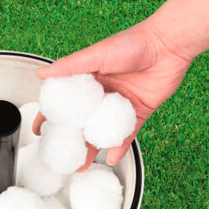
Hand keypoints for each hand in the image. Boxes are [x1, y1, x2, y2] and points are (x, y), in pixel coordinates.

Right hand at [33, 21, 191, 168]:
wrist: (168, 45)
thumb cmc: (132, 43)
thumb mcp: (96, 55)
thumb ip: (69, 66)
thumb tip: (41, 75)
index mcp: (90, 78)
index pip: (66, 101)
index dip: (52, 116)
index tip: (40, 130)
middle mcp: (104, 93)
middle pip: (83, 122)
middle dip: (71, 140)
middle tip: (61, 155)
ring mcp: (121, 104)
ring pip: (103, 131)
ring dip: (93, 148)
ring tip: (82, 165)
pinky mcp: (140, 111)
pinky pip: (127, 132)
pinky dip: (119, 146)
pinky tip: (110, 157)